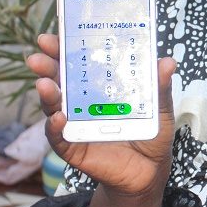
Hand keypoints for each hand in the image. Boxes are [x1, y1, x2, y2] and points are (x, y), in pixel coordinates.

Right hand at [27, 34, 175, 196]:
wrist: (150, 172)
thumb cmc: (152, 134)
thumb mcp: (160, 109)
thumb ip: (161, 88)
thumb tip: (168, 62)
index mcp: (102, 87)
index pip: (80, 64)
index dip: (65, 50)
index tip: (53, 35)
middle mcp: (84, 103)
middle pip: (60, 81)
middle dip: (47, 66)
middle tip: (38, 55)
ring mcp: (76, 125)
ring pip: (54, 107)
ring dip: (48, 95)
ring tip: (45, 83)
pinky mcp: (75, 149)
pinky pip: (60, 138)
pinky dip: (56, 128)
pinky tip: (58, 118)